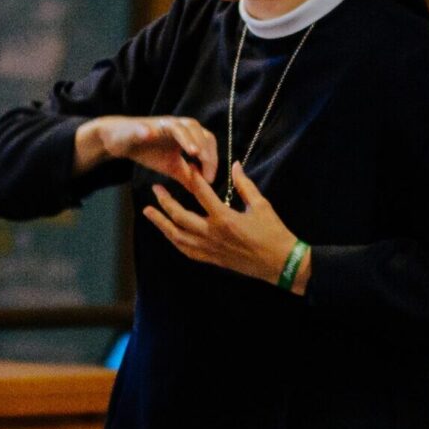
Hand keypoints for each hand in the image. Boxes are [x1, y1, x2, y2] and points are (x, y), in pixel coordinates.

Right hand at [84, 115, 219, 184]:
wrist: (123, 142)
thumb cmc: (148, 151)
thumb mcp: (171, 167)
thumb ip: (187, 175)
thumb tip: (202, 188)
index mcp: (188, 135)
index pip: (207, 143)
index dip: (212, 160)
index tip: (211, 179)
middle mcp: (178, 126)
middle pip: (199, 132)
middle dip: (205, 150)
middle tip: (207, 171)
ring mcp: (161, 124)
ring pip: (180, 127)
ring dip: (188, 138)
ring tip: (193, 152)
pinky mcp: (142, 126)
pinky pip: (146, 129)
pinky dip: (148, 132)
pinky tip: (150, 137)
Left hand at [143, 160, 302, 286]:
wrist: (280, 263)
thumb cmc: (274, 233)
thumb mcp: (261, 205)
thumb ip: (245, 185)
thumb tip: (236, 165)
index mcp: (225, 219)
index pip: (202, 193)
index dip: (192, 177)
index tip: (186, 166)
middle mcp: (212, 234)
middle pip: (180, 216)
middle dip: (165, 202)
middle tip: (154, 189)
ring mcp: (209, 249)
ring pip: (177, 236)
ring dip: (161, 223)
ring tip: (148, 211)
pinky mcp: (211, 259)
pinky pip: (186, 250)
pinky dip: (174, 240)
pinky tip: (167, 232)